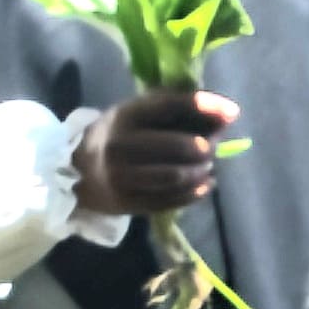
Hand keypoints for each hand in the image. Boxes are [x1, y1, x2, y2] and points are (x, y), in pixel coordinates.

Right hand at [73, 86, 237, 216]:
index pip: (169, 106)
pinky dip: (195, 193)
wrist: (76, 170)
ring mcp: (122, 177)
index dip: (204, 107)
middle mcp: (120, 145)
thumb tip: (226, 114)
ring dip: (201, 172)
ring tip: (207, 167)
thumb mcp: (137, 113)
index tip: (232, 112)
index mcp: (124, 115)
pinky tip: (204, 184)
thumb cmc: (119, 134)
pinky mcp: (127, 203)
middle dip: (206, 148)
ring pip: (175, 176)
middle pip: (177, 147)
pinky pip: (170, 200)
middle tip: (213, 148)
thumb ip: (175, 109)